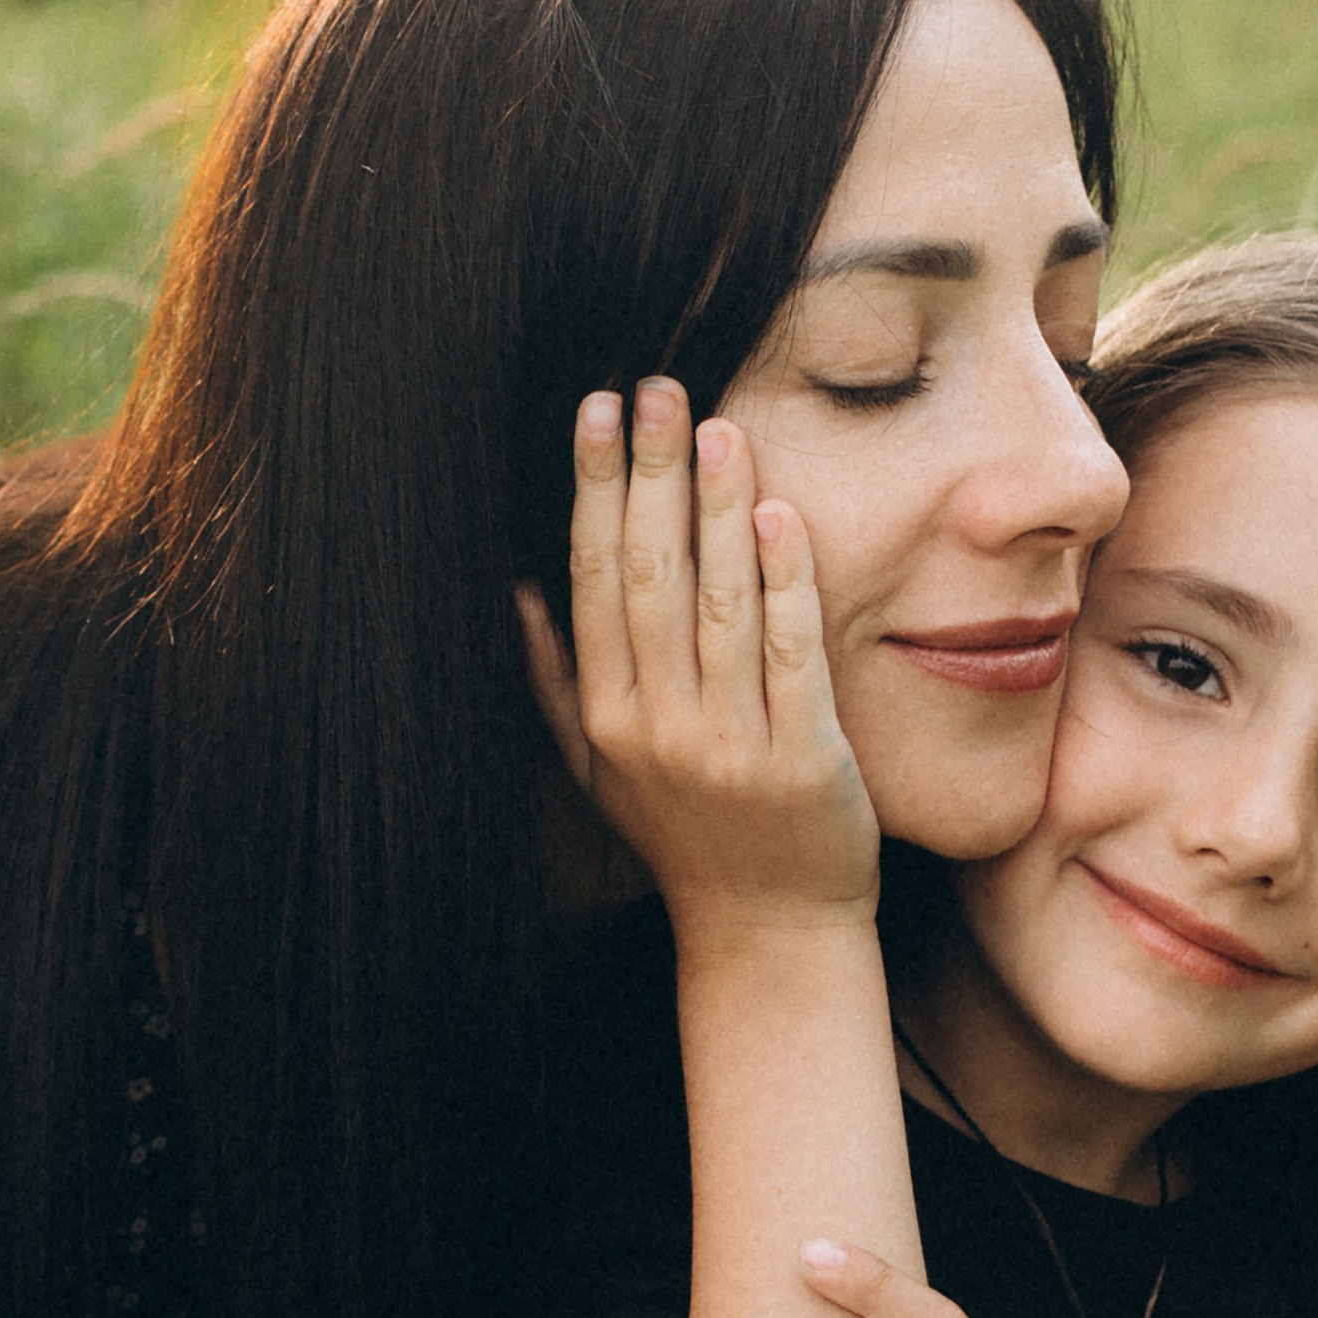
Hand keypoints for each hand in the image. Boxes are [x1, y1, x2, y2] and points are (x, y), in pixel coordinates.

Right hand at [518, 377, 878, 936]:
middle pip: (648, 575)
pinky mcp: (803, 756)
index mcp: (605, 717)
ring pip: (719, 601)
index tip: (598, 410)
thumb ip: (554, 680)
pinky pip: (791, 650)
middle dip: (650, 474)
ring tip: (717, 426)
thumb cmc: (686, 838)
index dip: (594, 489)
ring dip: (717, 507)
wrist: (769, 929)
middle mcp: (658, 726)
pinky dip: (785, 579)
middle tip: (657, 388)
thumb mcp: (599, 768)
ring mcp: (731, 742)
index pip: (593, 578)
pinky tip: (779, 514)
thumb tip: (514, 587)